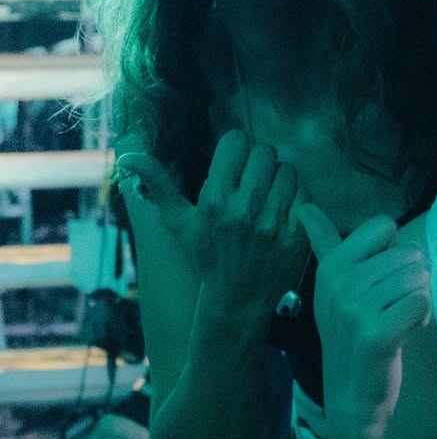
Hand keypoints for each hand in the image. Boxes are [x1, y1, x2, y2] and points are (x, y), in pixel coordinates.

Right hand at [115, 130, 308, 317]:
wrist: (237, 298)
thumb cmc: (207, 255)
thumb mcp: (179, 222)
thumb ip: (158, 184)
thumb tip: (129, 155)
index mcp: (215, 200)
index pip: (237, 141)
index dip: (236, 148)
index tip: (234, 162)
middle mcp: (244, 209)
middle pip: (265, 152)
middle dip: (259, 162)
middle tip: (253, 180)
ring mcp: (273, 222)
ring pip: (287, 170)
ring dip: (280, 179)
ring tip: (269, 195)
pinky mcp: (297, 234)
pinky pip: (305, 195)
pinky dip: (297, 199)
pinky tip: (283, 212)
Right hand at [299, 205, 431, 438]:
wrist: (351, 394)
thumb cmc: (350, 334)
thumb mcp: (333, 286)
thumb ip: (325, 243)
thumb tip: (304, 206)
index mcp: (331, 266)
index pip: (384, 226)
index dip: (394, 253)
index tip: (378, 281)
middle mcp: (340, 283)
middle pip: (410, 253)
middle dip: (411, 282)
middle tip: (388, 309)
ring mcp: (356, 308)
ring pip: (420, 278)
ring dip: (417, 302)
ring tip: (394, 321)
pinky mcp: (378, 333)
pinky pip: (423, 303)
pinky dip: (421, 320)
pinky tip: (402, 335)